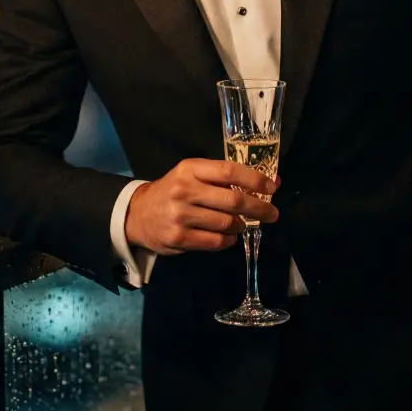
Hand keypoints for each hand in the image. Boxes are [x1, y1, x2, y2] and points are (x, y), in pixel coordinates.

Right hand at [125, 158, 279, 255]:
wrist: (138, 214)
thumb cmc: (172, 191)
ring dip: (242, 225)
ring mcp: (181, 215)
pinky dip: (228, 240)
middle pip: (233, 200)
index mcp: (190, 169)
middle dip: (259, 207)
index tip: (273, 186)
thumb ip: (223, 178)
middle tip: (273, 214)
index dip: (255, 179)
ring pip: (227, 223)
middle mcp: (185, 190)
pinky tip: (229, 236)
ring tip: (244, 224)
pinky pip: (215, 241)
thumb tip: (268, 182)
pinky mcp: (179, 238)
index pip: (229, 171)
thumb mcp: (191, 175)